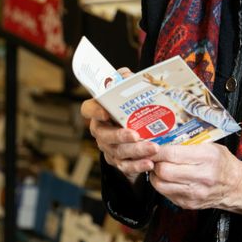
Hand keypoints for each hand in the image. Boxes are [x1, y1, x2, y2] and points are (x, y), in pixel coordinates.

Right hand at [79, 68, 156, 184]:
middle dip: (120, 136)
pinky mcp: (118, 161)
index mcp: (98, 111)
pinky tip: (150, 163)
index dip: (94, 112)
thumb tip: (127, 75)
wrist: (138, 128)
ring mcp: (108, 148)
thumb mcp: (128, 89)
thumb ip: (126, 79)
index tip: (105, 113)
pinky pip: (125, 166)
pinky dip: (138, 166)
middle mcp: (100, 131)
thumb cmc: (130, 106)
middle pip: (104, 135)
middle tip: (136, 135)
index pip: (88, 109)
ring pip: (118, 152)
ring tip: (153, 148)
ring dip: (136, 151)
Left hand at [149, 143, 241, 215]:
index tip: (151, 147)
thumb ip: (189, 143)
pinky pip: (165, 194)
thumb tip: (164, 139)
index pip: (172, 154)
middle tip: (153, 157)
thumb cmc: (222, 162)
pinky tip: (166, 177)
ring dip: (155, 174)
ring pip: (161, 184)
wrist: (236, 186)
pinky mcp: (188, 204)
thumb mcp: (211, 146)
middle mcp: (201, 177)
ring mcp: (194, 193)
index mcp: (207, 157)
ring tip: (158, 166)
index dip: (157, 151)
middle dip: (154, 162)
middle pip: (164, 170)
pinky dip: (162, 184)